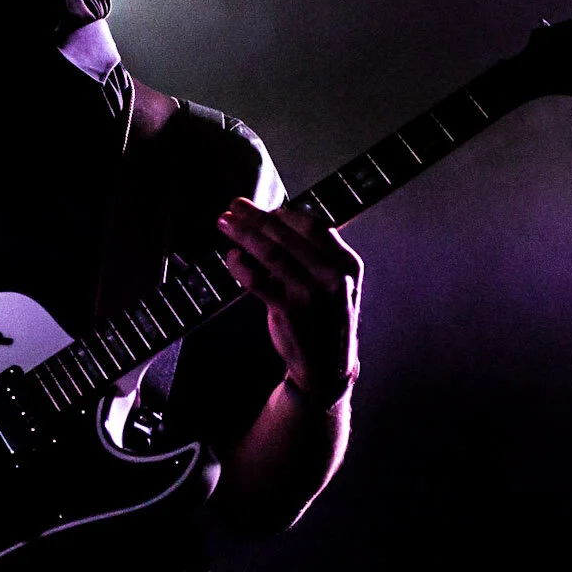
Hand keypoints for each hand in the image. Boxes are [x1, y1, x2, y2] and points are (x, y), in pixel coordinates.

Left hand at [216, 198, 362, 403]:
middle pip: (287, 235)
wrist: (327, 366)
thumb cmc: (325, 318)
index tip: (266, 209)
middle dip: (256, 217)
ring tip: (225, 223)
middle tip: (235, 205)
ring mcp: (310, 293)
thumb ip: (315, 255)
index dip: (286, 214)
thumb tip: (276, 222)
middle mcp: (332, 276)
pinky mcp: (288, 310)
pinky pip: (256, 280)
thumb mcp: (335, 284)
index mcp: (347, 264)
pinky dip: (240, 265)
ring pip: (270, 253)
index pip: (314, 227)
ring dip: (243, 234)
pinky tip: (232, 257)